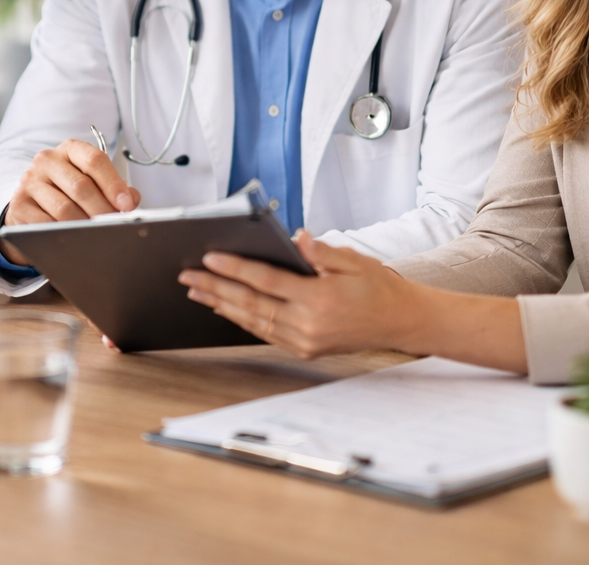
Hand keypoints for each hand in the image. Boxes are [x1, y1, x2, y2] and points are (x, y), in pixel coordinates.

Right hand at [0, 139, 139, 264]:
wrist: (32, 205)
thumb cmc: (68, 192)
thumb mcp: (92, 183)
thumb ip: (115, 189)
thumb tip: (132, 200)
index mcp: (70, 150)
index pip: (95, 160)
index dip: (114, 184)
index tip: (127, 204)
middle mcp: (47, 160)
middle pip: (81, 186)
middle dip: (102, 209)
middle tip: (115, 226)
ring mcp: (30, 181)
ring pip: (64, 208)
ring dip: (84, 225)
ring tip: (98, 235)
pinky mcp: (19, 205)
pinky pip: (45, 224)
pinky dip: (63, 234)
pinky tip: (74, 239)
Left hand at [178, 230, 410, 358]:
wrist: (400, 322)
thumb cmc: (377, 287)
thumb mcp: (354, 261)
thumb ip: (321, 252)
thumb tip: (297, 238)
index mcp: (318, 299)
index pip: (266, 281)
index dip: (235, 269)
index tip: (210, 257)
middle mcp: (307, 325)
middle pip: (250, 304)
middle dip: (216, 288)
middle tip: (188, 276)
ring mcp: (305, 342)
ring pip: (253, 322)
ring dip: (222, 306)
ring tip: (197, 291)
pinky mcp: (305, 350)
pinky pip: (265, 333)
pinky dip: (242, 320)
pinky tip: (225, 309)